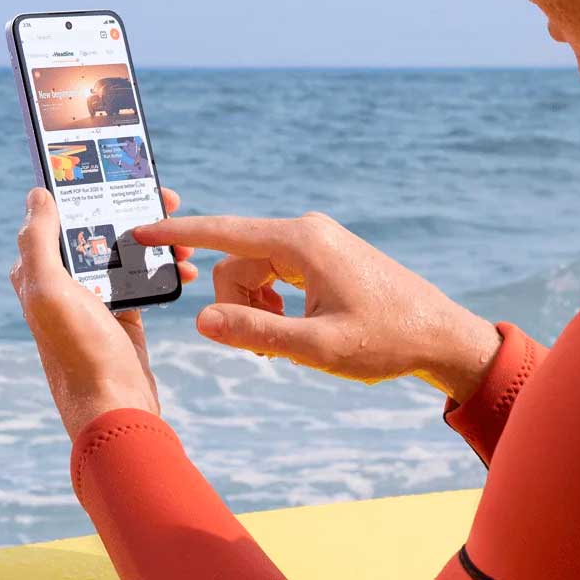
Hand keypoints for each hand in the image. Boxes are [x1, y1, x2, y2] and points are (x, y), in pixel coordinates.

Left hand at [10, 186, 198, 437]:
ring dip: (153, 240)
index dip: (85, 191)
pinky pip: (142, 279)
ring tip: (182, 236)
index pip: (58, 217)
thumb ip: (38, 242)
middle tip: (165, 197)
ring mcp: (93, 301)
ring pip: (124, 253)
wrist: (115, 410)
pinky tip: (184, 268)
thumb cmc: (79, 352)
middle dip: (129, 210)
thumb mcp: (51, 292)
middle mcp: (62, 285)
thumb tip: (36, 195)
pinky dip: (163, 269)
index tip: (118, 172)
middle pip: (97, 230)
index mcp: (38, 274)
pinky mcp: (121, 316)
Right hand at [132, 212, 499, 402]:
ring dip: (256, 308)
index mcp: (302, 242)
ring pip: (254, 270)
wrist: (440, 335)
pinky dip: (272, 303)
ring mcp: (316, 240)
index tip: (140, 230)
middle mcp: (306, 231)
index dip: (180, 233)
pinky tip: (297, 329)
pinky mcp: (324, 254)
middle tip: (265, 349)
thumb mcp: (318, 347)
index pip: (225, 232)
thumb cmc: (386, 341)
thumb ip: (257, 332)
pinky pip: (275, 272)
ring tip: (286, 343)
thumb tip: (202, 321)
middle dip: (236, 304)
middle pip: (237, 262)